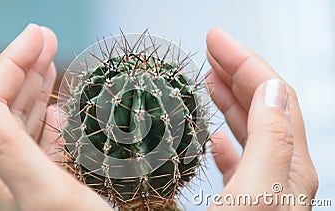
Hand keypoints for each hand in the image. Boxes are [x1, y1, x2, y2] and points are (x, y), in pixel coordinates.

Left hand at [0, 24, 110, 210]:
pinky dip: (52, 117)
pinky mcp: (50, 182)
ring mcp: (28, 176)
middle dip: (26, 67)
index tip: (38, 34)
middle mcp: (5, 169)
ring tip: (51, 62)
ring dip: (38, 87)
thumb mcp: (39, 188)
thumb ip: (0, 143)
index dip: (14, 62)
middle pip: (9, 104)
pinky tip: (59, 107)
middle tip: (47, 38)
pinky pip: (45, 141)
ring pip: (27, 119)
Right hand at [206, 27, 317, 209]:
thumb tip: (270, 90)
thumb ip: (269, 141)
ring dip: (231, 99)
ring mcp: (262, 185)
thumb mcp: (257, 191)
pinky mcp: (242, 201)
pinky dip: (226, 141)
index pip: (273, 95)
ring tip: (211, 81)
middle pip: (263, 106)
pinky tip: (215, 138)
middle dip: (237, 72)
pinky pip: (238, 160)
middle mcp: (280, 172)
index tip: (217, 40)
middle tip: (212, 51)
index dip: (245, 62)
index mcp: (290, 166)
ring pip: (250, 129)